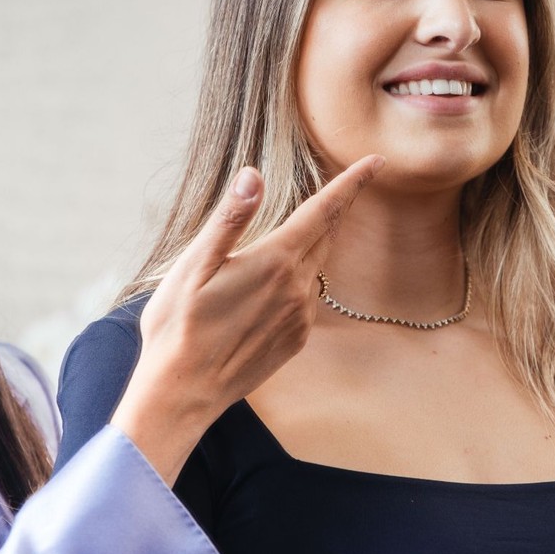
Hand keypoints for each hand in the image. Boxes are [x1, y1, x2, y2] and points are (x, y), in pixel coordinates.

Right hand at [111, 155, 382, 481]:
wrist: (183, 393)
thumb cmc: (178, 326)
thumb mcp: (193, 265)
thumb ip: (230, 218)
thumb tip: (253, 176)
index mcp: (275, 261)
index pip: (324, 211)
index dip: (351, 183)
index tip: (376, 160)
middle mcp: (297, 287)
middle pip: (327, 235)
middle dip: (335, 207)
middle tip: (345, 182)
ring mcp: (299, 316)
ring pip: (318, 265)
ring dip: (315, 243)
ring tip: (301, 228)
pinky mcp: (295, 339)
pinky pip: (308, 296)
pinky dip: (301, 277)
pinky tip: (275, 281)